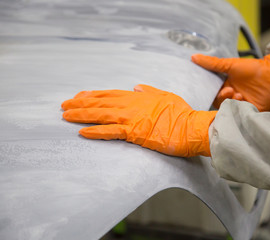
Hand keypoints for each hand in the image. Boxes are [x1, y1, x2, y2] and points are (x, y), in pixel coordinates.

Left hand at [62, 85, 216, 156]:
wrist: (192, 127)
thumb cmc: (182, 113)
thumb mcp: (166, 96)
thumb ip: (149, 90)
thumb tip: (137, 86)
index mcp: (138, 96)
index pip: (110, 94)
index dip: (93, 95)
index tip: (79, 95)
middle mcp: (131, 105)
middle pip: (100, 103)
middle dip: (80, 103)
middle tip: (64, 105)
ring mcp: (131, 118)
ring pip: (101, 115)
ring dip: (81, 115)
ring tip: (65, 116)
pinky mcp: (134, 132)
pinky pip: (110, 132)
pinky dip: (95, 132)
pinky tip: (82, 132)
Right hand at [191, 54, 269, 110]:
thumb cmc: (252, 68)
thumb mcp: (230, 65)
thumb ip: (212, 63)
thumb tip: (193, 57)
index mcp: (225, 87)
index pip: (213, 94)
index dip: (212, 93)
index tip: (217, 88)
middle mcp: (231, 97)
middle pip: (220, 103)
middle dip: (223, 98)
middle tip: (229, 91)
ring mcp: (240, 105)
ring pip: (229, 110)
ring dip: (232, 103)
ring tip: (239, 95)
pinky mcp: (249, 112)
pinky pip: (240, 116)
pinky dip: (240, 110)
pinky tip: (244, 102)